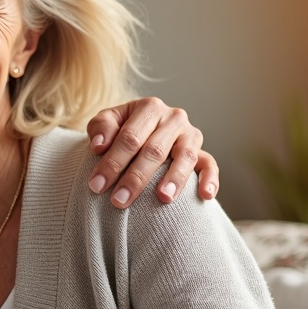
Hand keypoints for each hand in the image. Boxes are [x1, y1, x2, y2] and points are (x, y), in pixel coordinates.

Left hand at [84, 97, 218, 208]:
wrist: (143, 132)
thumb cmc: (122, 129)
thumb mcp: (107, 121)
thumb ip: (101, 128)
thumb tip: (99, 146)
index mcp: (149, 107)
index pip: (130, 137)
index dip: (112, 162)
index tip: (96, 185)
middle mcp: (173, 118)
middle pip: (154, 150)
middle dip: (135, 178)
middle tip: (119, 201)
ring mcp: (190, 135)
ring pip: (185, 156)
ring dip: (174, 178)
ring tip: (163, 198)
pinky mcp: (203, 152)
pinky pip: (210, 165)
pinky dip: (210, 179)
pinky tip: (205, 196)